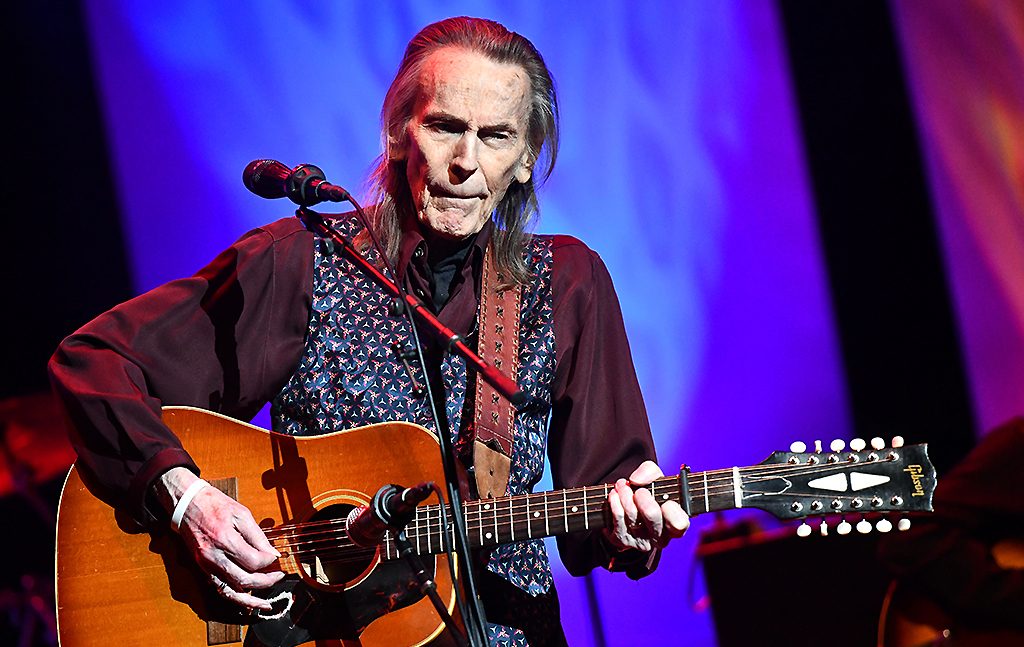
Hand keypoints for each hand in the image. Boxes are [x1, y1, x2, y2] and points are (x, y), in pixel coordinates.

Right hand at [158, 467, 284, 609]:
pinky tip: (246, 601)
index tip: (275, 557)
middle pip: (244, 580)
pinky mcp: (202, 569)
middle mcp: (213, 556)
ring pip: (230, 591)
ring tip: (265, 603)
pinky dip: (234, 598)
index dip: (269, 561)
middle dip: (265, 582)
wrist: (187, 505)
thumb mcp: (241, 514)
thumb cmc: (214, 505)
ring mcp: (206, 565)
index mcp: (224, 539)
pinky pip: (219, 588)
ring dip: (249, 599)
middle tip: (278, 577)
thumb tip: (272, 554)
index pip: (253, 561)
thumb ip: (258, 536)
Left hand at [603, 460, 688, 552]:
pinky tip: (614, 495)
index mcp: (676, 523)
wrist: (629, 510)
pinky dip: (614, 503)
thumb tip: (636, 480)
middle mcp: (660, 537)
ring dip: (625, 496)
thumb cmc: (649, 495)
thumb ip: (650, 471)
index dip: (672, 511)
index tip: (666, 501)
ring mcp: (641, 541)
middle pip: (652, 516)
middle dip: (643, 497)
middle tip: (639, 490)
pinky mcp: (623, 541)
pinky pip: (617, 520)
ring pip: (632, 516)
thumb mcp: (655, 479)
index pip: (679, 523)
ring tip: (622, 486)